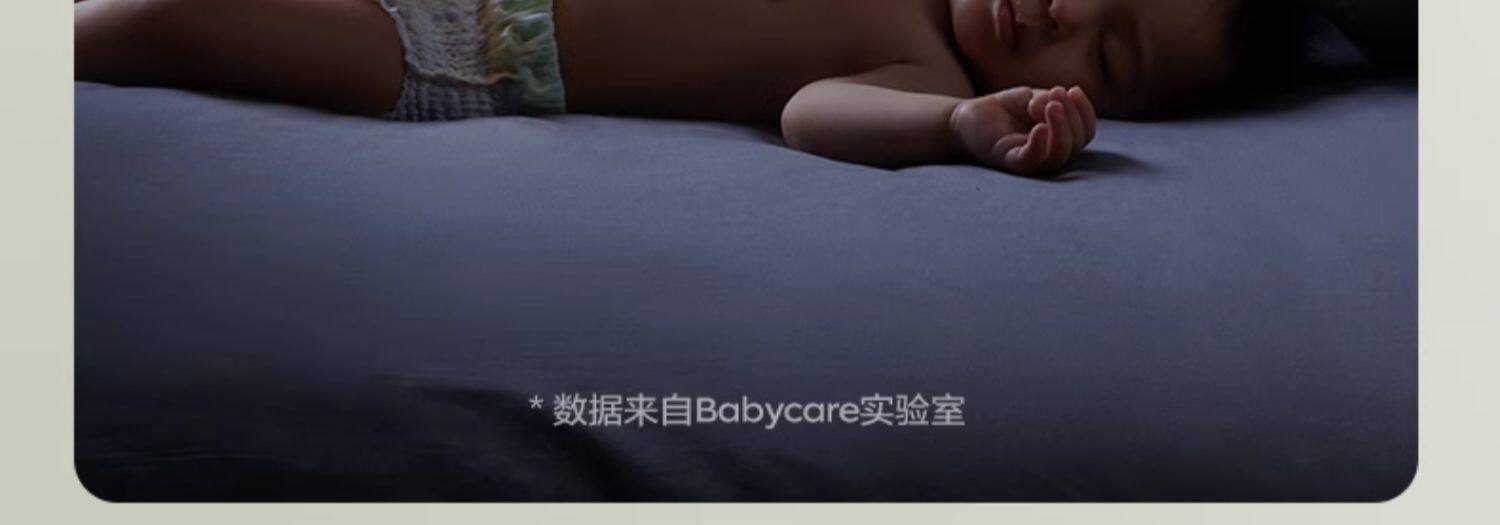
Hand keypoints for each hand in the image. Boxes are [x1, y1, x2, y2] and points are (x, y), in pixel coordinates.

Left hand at [949, 86, 1096, 175]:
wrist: (969, 117)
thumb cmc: (1004, 110)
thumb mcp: (1031, 97)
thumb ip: (1046, 100)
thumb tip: (1053, 105)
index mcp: (1059, 138)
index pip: (1085, 132)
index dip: (1085, 112)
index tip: (1073, 90)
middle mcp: (1049, 153)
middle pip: (1076, 143)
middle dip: (1072, 116)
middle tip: (1055, 94)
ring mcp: (1031, 160)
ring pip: (1059, 155)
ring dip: (1061, 128)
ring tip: (1050, 105)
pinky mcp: (1010, 162)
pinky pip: (1031, 160)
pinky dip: (1039, 145)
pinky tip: (1039, 127)